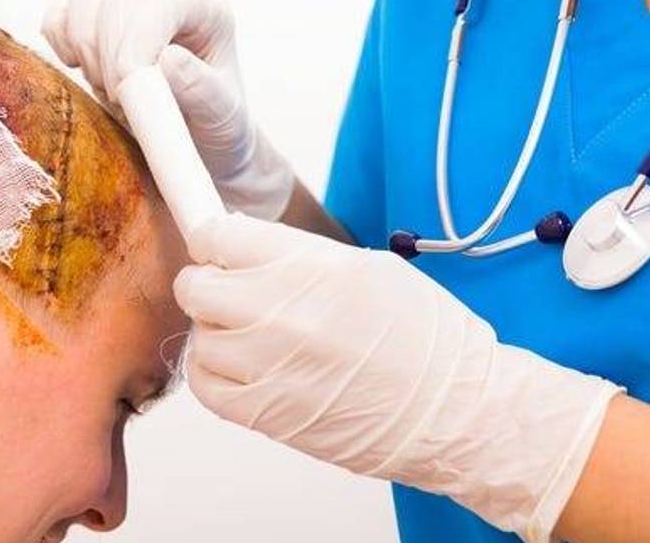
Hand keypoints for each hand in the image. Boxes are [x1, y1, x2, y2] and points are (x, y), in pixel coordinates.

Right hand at [42, 0, 293, 219]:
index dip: (131, 46)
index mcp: (204, 7)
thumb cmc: (219, 126)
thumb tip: (166, 60)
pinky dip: (62, 44)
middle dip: (108, 58)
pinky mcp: (97, 22)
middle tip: (125, 103)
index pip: (154, 4)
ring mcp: (129, 5)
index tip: (129, 91)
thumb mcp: (223, 116)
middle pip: (113, 0)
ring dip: (86, 54)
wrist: (203, 142)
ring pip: (84, 0)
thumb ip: (201, 88)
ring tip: (114, 93)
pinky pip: (60, 16)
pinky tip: (84, 72)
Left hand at [175, 212, 621, 542]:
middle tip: (232, 293)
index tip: (218, 248)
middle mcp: (279, 311)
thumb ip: (298, 258)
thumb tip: (247, 248)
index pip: (217, 236)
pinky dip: (216, 376)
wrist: (453, 412)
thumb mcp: (365, 267)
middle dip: (209, 285)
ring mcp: (266, 365)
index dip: (214, 241)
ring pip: (199, 338)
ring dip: (218, 335)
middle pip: (195, 285)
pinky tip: (246, 371)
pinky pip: (204, 386)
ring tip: (256, 340)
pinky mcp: (263, 413)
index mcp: (308, 265)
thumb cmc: (424, 340)